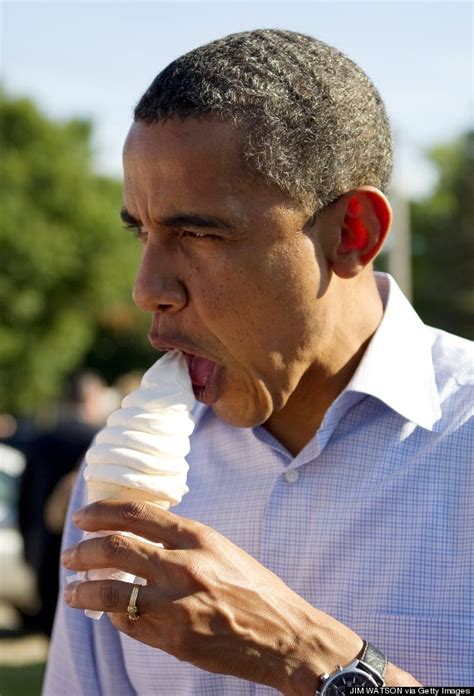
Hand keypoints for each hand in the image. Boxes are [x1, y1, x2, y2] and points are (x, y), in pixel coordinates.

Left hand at [62, 499, 362, 694]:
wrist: (283, 635)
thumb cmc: (255, 589)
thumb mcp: (221, 550)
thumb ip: (181, 543)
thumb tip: (139, 539)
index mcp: (197, 536)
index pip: (135, 513)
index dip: (101, 512)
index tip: (83, 517)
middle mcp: (183, 565)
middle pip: (113, 548)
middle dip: (82, 550)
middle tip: (70, 555)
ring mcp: (175, 603)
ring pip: (108, 590)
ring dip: (82, 589)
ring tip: (72, 590)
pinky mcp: (171, 638)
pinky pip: (126, 622)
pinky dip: (112, 616)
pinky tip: (107, 614)